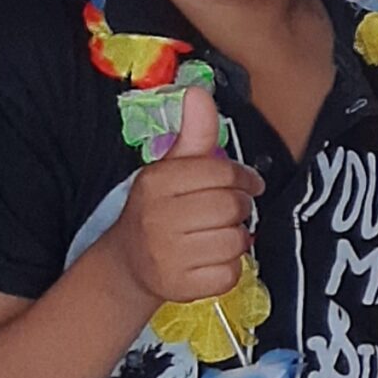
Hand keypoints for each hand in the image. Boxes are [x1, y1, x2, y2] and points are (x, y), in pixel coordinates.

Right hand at [109, 86, 263, 306]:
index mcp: (158, 183)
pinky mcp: (178, 288)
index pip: (223, 173)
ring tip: (215, 236)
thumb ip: (195, 131)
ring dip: (236, 239)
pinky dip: (229, 268)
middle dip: (239, 209)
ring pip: (236, 241)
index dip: (245, 178)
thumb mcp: (175, 166)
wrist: (129, 263)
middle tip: (226, 213)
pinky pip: (230, 274)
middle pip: (233, 208)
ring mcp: (165, 256)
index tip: (249, 185)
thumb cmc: (163, 206)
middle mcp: (157, 218)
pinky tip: (209, 261)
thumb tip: (198, 90)